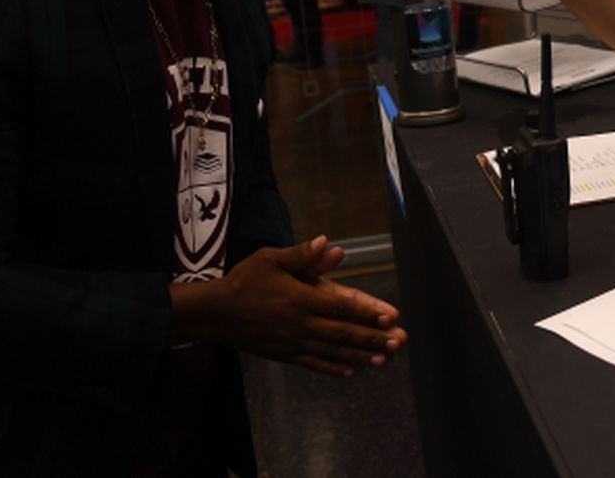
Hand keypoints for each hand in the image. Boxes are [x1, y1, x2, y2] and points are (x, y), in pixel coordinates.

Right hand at [192, 236, 407, 376]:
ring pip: (333, 351)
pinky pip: (315, 363)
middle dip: (374, 338)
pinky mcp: (285, 354)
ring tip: (385, 359)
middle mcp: (301, 322)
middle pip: (343, 333)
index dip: (368, 313)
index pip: (342, 306)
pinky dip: (335, 368)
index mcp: (301, 297)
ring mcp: (293, 342)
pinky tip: (353, 371)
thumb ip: (302, 254)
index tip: (391, 317)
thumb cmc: (245, 280)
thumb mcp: (271, 258)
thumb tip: (328, 243)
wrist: (216, 312)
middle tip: (399, 342)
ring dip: (361, 355)